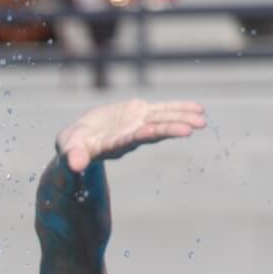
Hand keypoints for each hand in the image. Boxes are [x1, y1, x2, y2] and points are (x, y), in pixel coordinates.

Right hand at [56, 99, 206, 173]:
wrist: (80, 141)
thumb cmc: (72, 147)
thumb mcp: (69, 149)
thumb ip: (73, 156)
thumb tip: (74, 165)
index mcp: (114, 145)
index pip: (131, 139)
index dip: (144, 134)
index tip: (155, 130)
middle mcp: (131, 136)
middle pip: (153, 131)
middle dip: (171, 129)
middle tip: (191, 129)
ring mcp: (138, 125)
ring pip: (162, 120)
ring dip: (182, 119)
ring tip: (203, 120)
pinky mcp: (141, 114)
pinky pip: (163, 110)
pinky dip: (179, 108)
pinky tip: (198, 109)